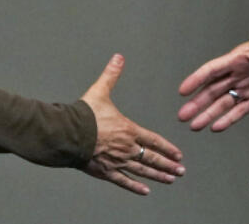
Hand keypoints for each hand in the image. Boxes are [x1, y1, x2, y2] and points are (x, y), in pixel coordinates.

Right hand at [80, 53, 184, 194]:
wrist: (67, 133)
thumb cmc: (83, 114)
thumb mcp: (100, 91)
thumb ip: (111, 75)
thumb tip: (118, 57)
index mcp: (128, 129)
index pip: (153, 140)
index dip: (167, 147)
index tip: (179, 154)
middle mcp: (126, 148)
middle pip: (152, 159)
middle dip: (168, 165)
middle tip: (181, 171)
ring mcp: (117, 161)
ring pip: (142, 171)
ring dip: (158, 176)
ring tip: (170, 179)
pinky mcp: (105, 171)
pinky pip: (123, 181)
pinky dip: (135, 187)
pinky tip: (145, 191)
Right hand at [177, 31, 248, 131]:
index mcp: (239, 59)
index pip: (213, 70)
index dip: (197, 79)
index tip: (183, 90)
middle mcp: (238, 74)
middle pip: (213, 90)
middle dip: (197, 103)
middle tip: (182, 116)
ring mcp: (247, 87)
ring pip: (223, 103)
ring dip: (208, 114)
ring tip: (194, 126)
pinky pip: (240, 111)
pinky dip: (228, 119)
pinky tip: (216, 128)